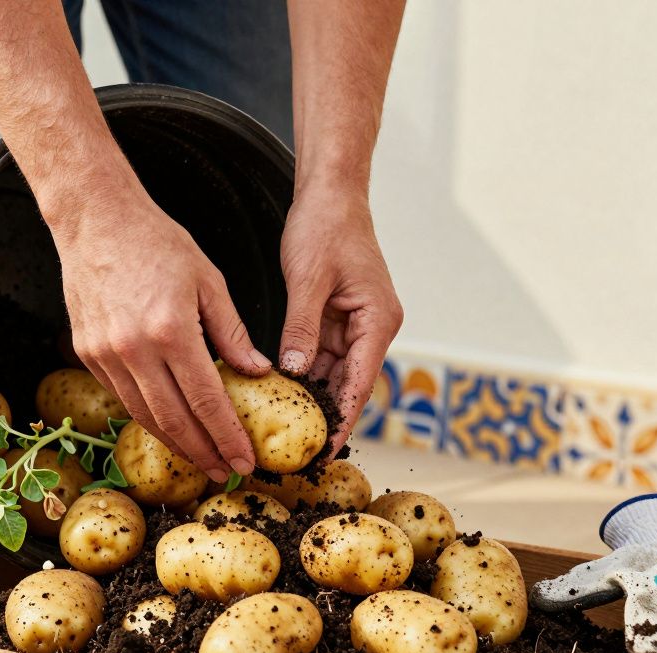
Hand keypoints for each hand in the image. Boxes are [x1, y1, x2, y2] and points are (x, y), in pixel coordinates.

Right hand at [56, 187, 269, 482]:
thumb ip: (232, 332)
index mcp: (171, 331)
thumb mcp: (208, 280)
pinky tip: (168, 424)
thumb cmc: (156, 241)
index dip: (227, 437)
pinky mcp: (88, 352)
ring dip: (175, 442)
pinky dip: (148, 416)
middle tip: (225, 472)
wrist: (95, 219)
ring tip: (201, 457)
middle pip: (174, 420)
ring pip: (144, 415)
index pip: (206, 401)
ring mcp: (106, 354)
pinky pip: (122, 397)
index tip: (244, 460)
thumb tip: (257, 372)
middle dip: (203, 452)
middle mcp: (134, 350)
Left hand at [277, 188, 402, 452]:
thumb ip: (302, 327)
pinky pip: (319, 356)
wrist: (330, 196)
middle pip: (348, 385)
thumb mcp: (309, 279)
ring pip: (332, 374)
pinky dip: (302, 374)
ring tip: (284, 432)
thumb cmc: (325, 228)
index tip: (324, 451)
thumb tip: (294, 372)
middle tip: (297, 452)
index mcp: (377, 320)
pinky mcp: (337, 319)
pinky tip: (279, 395)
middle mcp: (372, 328)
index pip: (359, 383)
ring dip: (311, 399)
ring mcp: (356, 325)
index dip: (341, 420)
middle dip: (325, 417)